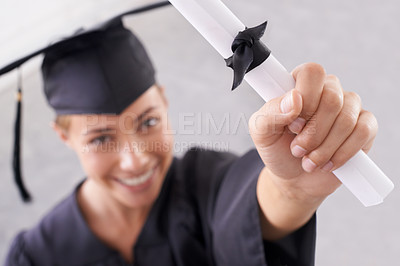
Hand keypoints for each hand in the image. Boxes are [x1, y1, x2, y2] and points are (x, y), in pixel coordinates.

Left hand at [250, 62, 377, 200]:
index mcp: (300, 84)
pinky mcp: (365, 126)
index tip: (292, 125)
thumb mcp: (261, 132)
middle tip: (296, 149)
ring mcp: (349, 107)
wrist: (293, 178)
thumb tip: (294, 99)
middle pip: (332, 98)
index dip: (305, 100)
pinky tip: (328, 163)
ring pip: (347, 119)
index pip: (312, 72)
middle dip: (313, 133)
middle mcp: (327, 90)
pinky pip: (364, 132)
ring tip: (308, 161)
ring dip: (324, 148)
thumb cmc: (277, 150)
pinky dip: (343, 153)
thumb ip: (270, 112)